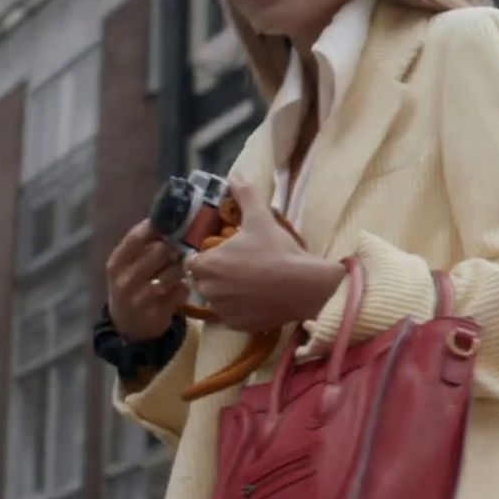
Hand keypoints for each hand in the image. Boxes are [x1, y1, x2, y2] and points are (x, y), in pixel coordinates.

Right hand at [106, 220, 187, 343]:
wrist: (127, 328)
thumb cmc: (131, 286)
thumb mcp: (127, 266)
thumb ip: (143, 245)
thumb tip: (170, 218)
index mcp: (116, 263)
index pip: (137, 236)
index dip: (159, 225)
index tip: (175, 219)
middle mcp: (125, 280)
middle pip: (159, 251)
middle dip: (176, 246)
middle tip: (185, 244)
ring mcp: (140, 298)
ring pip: (174, 271)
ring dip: (183, 266)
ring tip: (183, 266)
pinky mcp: (158, 313)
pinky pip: (182, 290)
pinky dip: (186, 286)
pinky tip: (181, 286)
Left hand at [183, 176, 346, 332]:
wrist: (306, 287)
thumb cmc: (279, 251)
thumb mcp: (261, 218)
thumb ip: (244, 195)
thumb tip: (235, 173)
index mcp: (207, 264)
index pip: (192, 261)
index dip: (206, 256)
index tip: (224, 253)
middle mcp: (208, 290)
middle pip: (203, 281)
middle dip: (216, 274)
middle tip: (241, 265)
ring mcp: (222, 310)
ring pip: (217, 299)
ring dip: (227, 292)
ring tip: (252, 282)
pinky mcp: (237, 325)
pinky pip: (231, 315)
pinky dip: (241, 309)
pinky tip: (258, 298)